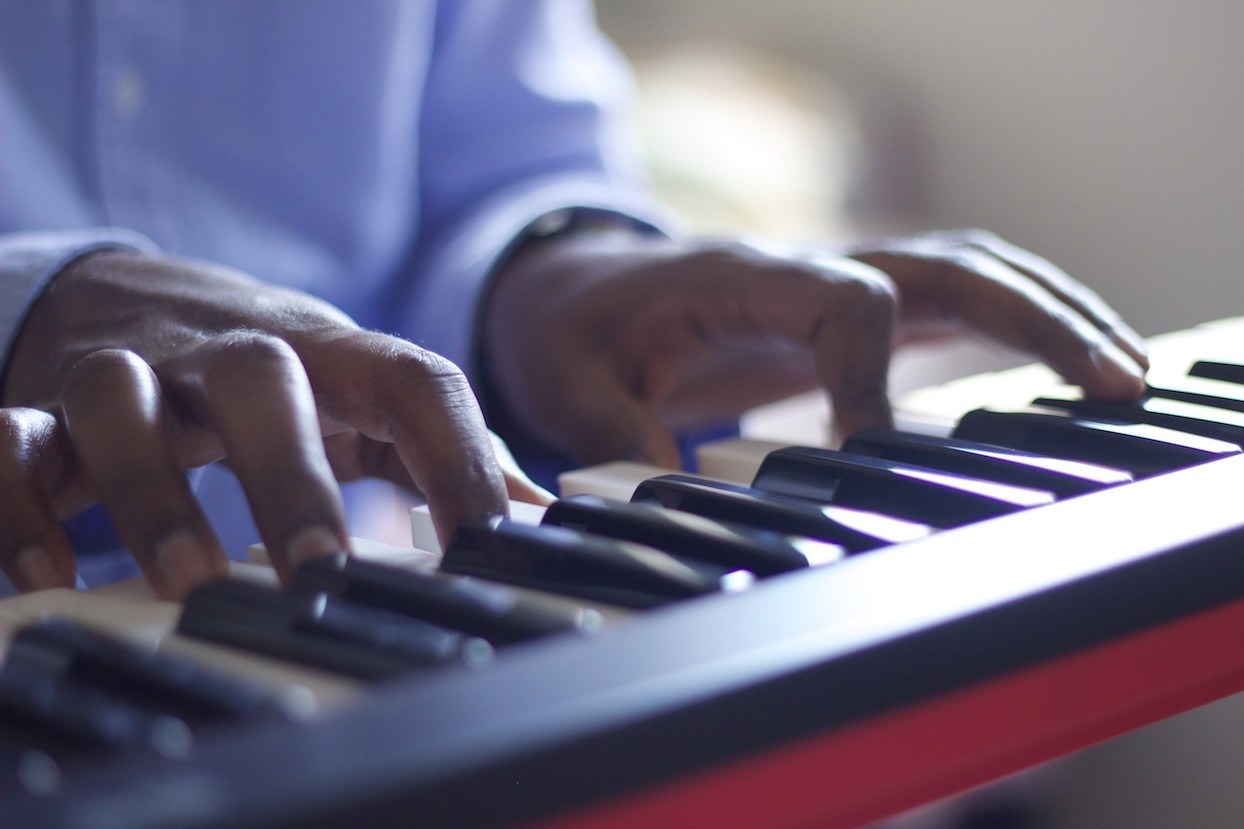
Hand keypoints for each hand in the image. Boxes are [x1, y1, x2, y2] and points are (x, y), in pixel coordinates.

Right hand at [0, 250, 514, 597]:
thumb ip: (434, 449)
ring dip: (151, 490)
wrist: (133, 294)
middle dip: (291, 473)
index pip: (413, 379)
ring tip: (187, 581)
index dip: (459, 455)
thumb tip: (533, 512)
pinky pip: (11, 435)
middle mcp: (232, 353)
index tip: (492, 547)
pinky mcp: (45, 400)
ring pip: (123, 398)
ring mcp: (135, 370)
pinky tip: (47, 577)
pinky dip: (19, 500)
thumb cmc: (274, 376)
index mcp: (329, 355)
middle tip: (321, 570)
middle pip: (264, 376)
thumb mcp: (358, 399)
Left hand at [482, 229, 1147, 465]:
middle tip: (1110, 381)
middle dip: (1032, 315)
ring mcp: (832, 281)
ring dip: (1046, 312)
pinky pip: (944, 302)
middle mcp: (803, 267)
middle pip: (942, 265)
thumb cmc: (566, 330)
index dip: (872, 375)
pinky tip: (1063, 364)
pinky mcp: (844, 309)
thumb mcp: (564, 383)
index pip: (846, 298)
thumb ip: (613, 435)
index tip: (869, 452)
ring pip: (963, 272)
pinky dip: (1014, 323)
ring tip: (1120, 373)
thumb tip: (677, 502)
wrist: (567, 286)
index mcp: (739, 276)